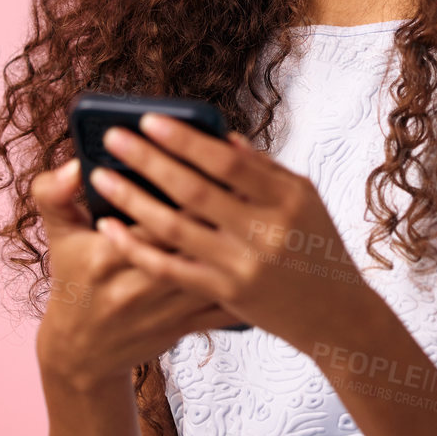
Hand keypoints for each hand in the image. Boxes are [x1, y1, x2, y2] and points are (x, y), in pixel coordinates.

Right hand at [29, 158, 243, 394]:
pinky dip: (247, 279)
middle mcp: (138, 287)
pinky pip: (225, 303)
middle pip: (191, 241)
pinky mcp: (185, 326)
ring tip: (262, 210)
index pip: (154, 214)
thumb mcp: (58, 236)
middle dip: (221, 210)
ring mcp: (164, 311)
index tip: (211, 160)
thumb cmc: (73, 280)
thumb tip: (77, 165)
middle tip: (248, 179)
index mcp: (106, 257)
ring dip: (240, 242)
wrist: (80, 353)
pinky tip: (265, 254)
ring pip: (214, 270)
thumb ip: (55, 193)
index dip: (186, 188)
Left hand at [93, 113, 379, 356]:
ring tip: (100, 178)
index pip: (228, 162)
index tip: (149, 120)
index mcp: (288, 199)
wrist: (336, 315)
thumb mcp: (304, 199)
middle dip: (148, 161)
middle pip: (194, 190)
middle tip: (112, 138)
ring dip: (132, 200)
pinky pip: (170, 269)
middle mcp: (265, 232)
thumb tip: (220, 137)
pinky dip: (137, 247)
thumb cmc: (318, 246)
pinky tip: (111, 228)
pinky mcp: (226, 295)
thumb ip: (263, 169)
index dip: (185, 140)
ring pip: (174, 229)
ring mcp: (243, 266)